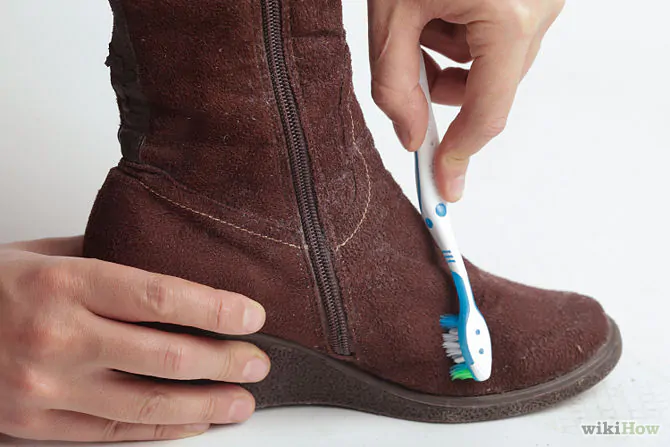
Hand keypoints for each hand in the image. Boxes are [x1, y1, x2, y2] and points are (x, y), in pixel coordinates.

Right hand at [0, 237, 268, 441]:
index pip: (160, 296)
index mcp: (64, 283)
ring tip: (242, 401)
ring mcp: (47, 388)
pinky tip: (195, 421)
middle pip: (166, 355)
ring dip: (206, 405)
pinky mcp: (38, 425)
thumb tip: (176, 271)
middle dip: (225, 361)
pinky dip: (164, 430)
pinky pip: (115, 432)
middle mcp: (58, 337)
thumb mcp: (47, 255)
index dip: (216, 309)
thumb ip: (112, 261)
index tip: (253, 314)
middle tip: (258, 361)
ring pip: (147, 404)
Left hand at [367, 0, 563, 200]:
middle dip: (442, 89)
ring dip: (450, 57)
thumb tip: (412, 135)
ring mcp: (543, 0)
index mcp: (509, 19)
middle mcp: (539, 10)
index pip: (486, 112)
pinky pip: (501, 38)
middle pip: (489, 90)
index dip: (459, 151)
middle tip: (409, 66)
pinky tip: (443, 6)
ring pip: (492, 65)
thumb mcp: (392, 13)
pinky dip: (466, 34)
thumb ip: (395, 84)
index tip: (444, 179)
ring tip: (424, 17)